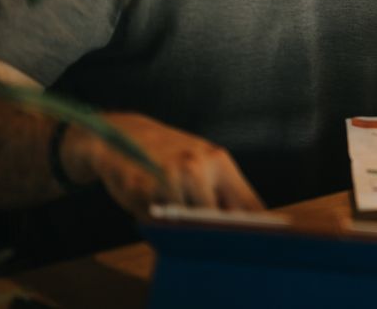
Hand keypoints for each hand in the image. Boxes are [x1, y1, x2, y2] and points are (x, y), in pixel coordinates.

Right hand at [62, 112, 263, 217]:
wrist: (124, 134)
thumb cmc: (170, 154)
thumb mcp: (202, 161)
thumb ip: (223, 191)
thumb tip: (248, 228)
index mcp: (218, 161)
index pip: (248, 204)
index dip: (252, 229)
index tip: (251, 243)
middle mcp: (195, 167)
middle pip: (214, 221)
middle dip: (211, 233)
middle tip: (204, 236)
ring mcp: (167, 177)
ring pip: (183, 225)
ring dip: (178, 228)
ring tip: (171, 212)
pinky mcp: (139, 189)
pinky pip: (155, 222)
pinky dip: (155, 224)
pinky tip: (152, 207)